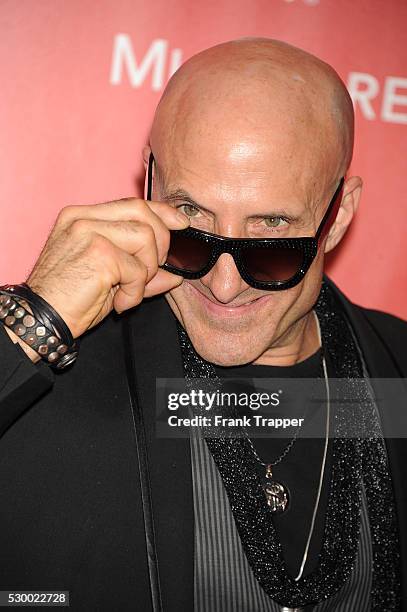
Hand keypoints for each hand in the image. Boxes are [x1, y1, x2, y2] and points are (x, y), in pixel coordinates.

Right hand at [26, 197, 189, 338]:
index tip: (180, 223)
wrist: (41, 318)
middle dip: (160, 243)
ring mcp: (89, 232)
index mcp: (82, 217)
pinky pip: (138, 270)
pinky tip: (119, 302)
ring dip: (147, 271)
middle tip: (149, 272)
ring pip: (146, 238)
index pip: (131, 203)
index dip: (162, 212)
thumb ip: (141, 270)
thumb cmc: (67, 299)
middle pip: (142, 212)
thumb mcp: (108, 278)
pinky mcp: (99, 253)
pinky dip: (135, 293)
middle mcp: (83, 218)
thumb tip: (175, 274)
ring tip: (128, 290)